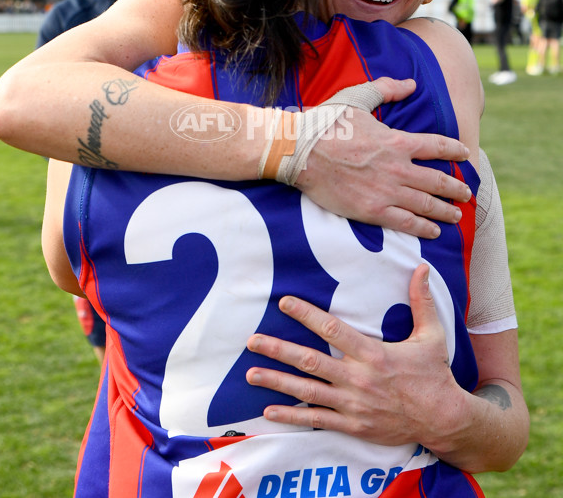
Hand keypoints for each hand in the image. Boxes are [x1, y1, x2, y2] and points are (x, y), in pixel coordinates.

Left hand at [246, 265, 460, 446]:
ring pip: (307, 392)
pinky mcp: (352, 425)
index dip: (307, 315)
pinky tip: (268, 411)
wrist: (443, 420)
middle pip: (310, 361)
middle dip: (279, 350)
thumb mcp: (432, 335)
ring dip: (277, 382)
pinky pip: (317, 420)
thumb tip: (422, 267)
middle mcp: (358, 379)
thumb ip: (421, 301)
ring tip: (250, 374)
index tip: (284, 302)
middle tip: (252, 341)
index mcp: (373, 354)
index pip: (333, 330)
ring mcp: (353, 405)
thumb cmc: (434, 374)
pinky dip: (291, 417)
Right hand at [296, 77, 470, 238]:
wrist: (300, 152)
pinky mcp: (372, 210)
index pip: (437, 146)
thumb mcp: (357, 98)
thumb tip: (410, 84)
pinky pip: (406, 222)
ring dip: (445, 210)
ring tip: (456, 215)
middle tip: (466, 194)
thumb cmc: (326, 124)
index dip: (455, 151)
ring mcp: (386, 191)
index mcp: (397, 141)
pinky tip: (434, 231)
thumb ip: (386, 90)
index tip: (465, 155)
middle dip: (456, 188)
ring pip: (426, 204)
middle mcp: (398, 168)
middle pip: (438, 180)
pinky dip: (424, 228)